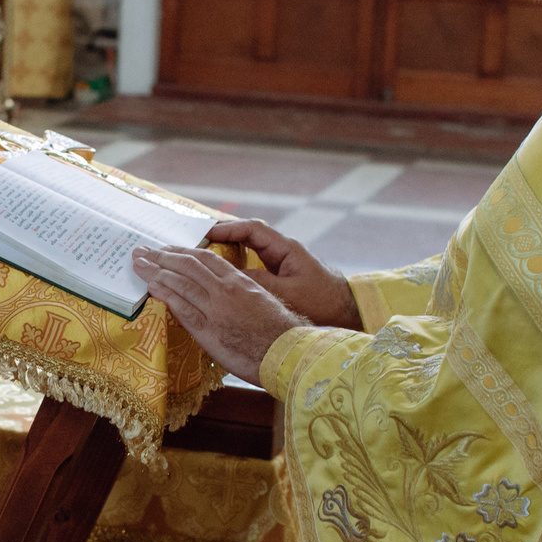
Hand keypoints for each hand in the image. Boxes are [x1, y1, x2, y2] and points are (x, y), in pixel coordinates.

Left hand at [133, 245, 308, 382]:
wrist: (288, 354)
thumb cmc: (282, 333)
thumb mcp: (265, 303)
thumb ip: (244, 294)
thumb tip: (232, 297)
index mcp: (241, 281)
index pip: (205, 259)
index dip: (183, 252)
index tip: (168, 249)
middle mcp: (225, 290)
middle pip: (187, 265)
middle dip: (162, 256)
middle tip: (143, 250)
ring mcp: (215, 309)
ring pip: (179, 282)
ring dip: (155, 271)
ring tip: (138, 263)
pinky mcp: (208, 330)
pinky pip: (180, 307)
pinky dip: (163, 294)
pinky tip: (149, 287)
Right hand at [206, 218, 364, 330]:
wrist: (346, 312)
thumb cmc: (323, 302)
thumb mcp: (287, 294)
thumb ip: (258, 284)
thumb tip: (227, 279)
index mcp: (285, 248)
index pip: (251, 229)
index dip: (226, 229)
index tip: (204, 234)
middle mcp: (281, 250)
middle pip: (246, 235)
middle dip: (221, 237)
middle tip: (195, 243)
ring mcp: (280, 262)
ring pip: (247, 250)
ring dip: (226, 251)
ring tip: (201, 256)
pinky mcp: (280, 275)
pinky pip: (252, 264)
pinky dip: (235, 266)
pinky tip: (220, 275)